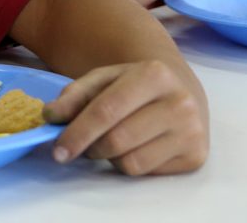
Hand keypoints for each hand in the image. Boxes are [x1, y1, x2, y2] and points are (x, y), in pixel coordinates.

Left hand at [42, 61, 207, 175]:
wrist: (183, 92)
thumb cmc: (137, 86)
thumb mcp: (105, 79)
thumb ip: (75, 95)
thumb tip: (51, 116)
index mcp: (154, 74)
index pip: (107, 110)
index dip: (78, 132)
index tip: (58, 149)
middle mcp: (179, 102)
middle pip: (116, 140)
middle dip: (89, 148)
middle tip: (78, 147)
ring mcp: (190, 131)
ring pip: (130, 162)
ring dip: (109, 157)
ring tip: (111, 141)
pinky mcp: (195, 155)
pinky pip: (145, 172)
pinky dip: (128, 164)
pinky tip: (134, 147)